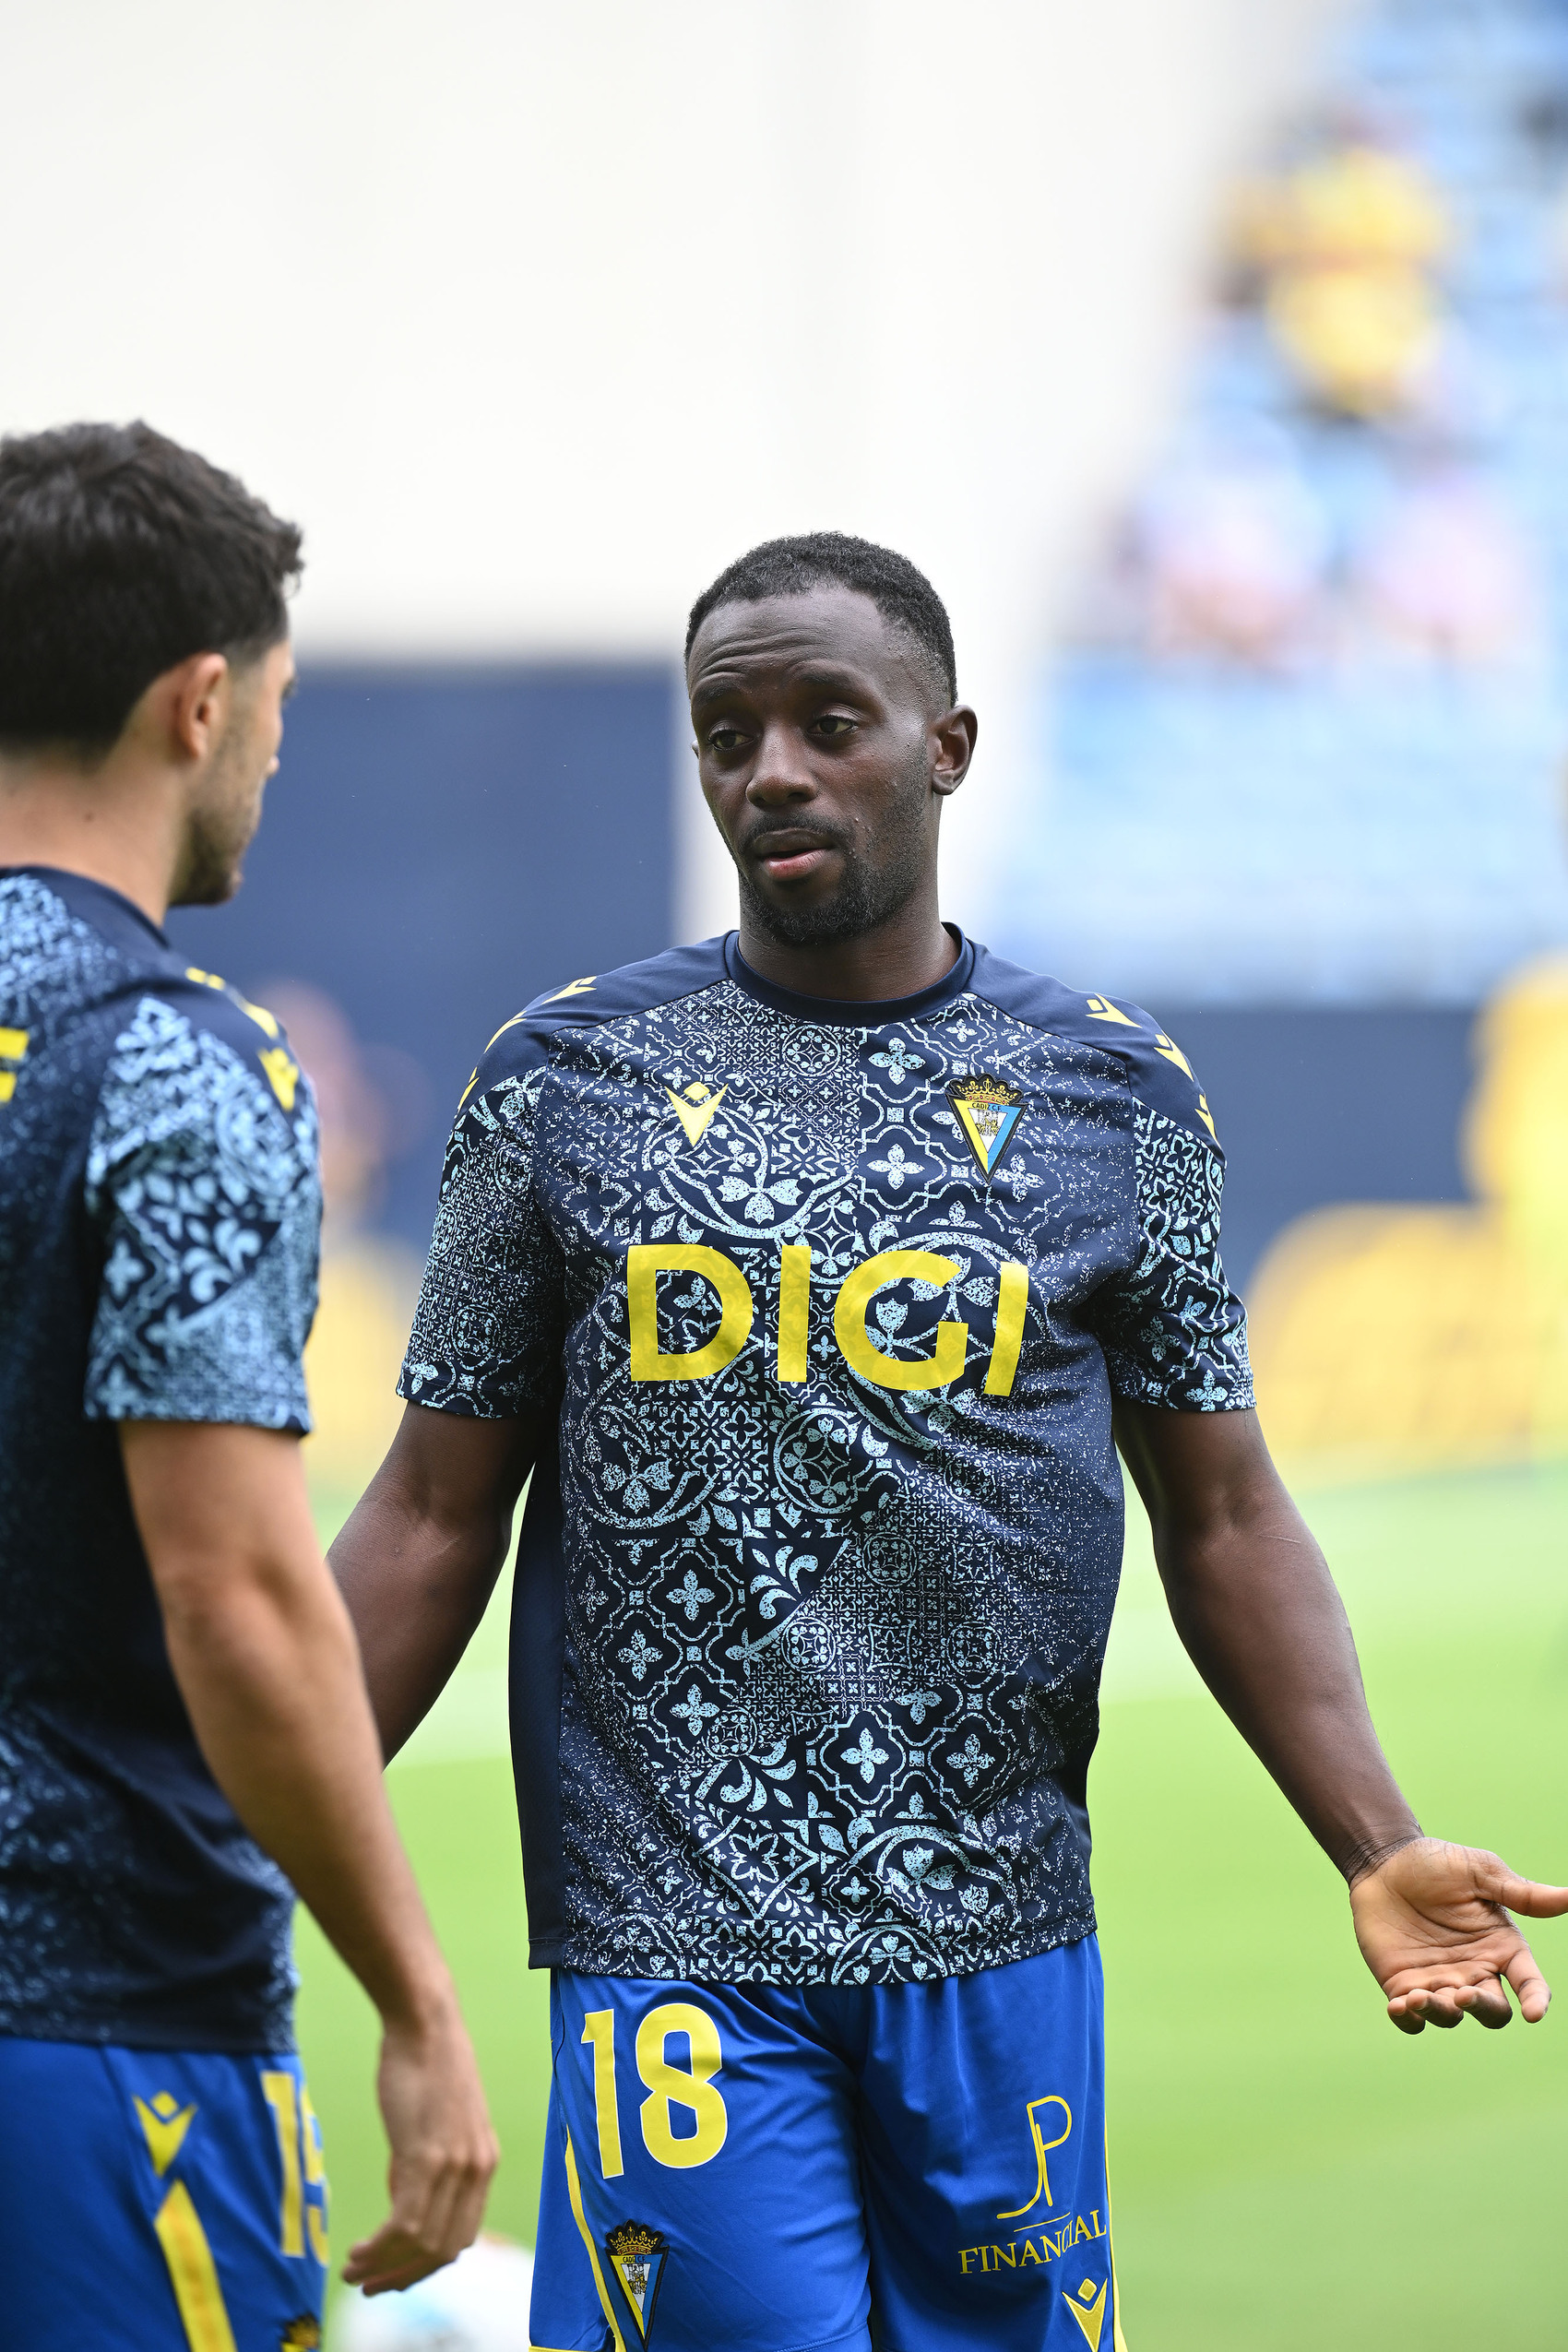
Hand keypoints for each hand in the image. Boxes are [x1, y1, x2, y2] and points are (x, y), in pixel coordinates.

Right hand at [343, 1994, 500, 2294]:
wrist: (423, 2022)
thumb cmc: (423, 2064)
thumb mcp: (436, 2124)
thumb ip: (425, 2166)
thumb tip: (401, 2204)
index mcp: (485, 2162)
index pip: (462, 2236)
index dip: (426, 2264)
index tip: (395, 2274)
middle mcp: (477, 2169)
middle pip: (444, 2250)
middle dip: (404, 2276)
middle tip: (369, 2286)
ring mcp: (454, 2164)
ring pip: (422, 2243)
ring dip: (384, 2266)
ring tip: (353, 2271)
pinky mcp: (426, 2156)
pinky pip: (404, 2223)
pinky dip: (379, 2247)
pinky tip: (357, 2251)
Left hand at [1350, 1837, 1567, 2033]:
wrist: (1382, 1863)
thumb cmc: (1435, 1863)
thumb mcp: (1480, 1871)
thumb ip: (1521, 1893)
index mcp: (1500, 1947)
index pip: (1528, 1983)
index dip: (1535, 2000)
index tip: (1533, 2012)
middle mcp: (1475, 1971)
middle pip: (1493, 2011)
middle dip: (1483, 2009)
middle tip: (1463, 1995)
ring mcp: (1440, 1982)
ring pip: (1452, 2017)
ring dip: (1440, 2013)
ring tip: (1418, 1996)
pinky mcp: (1405, 1986)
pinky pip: (1412, 2019)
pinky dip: (1408, 2019)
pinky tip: (1399, 2006)